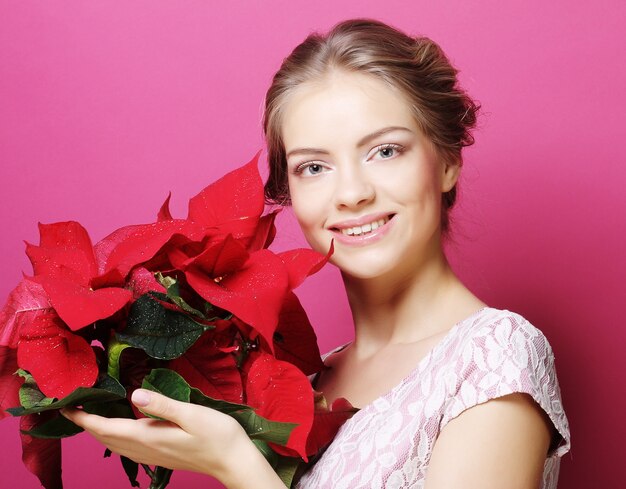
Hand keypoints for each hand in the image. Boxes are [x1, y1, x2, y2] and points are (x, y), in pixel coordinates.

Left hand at [60, 389, 282, 487]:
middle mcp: (145, 448)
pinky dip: (113, 437)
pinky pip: (126, 447)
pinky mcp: (160, 455)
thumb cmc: (218, 435)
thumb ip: (163, 405)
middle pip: (106, 439)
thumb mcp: (192, 415)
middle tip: (72, 407)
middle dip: (86, 425)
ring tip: (88, 417)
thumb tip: (135, 393)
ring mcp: (152, 454)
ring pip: (115, 445)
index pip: (107, 428)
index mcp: (149, 436)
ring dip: (98, 432)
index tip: (67, 406)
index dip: (84, 418)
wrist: (233, 460)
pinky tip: (118, 429)